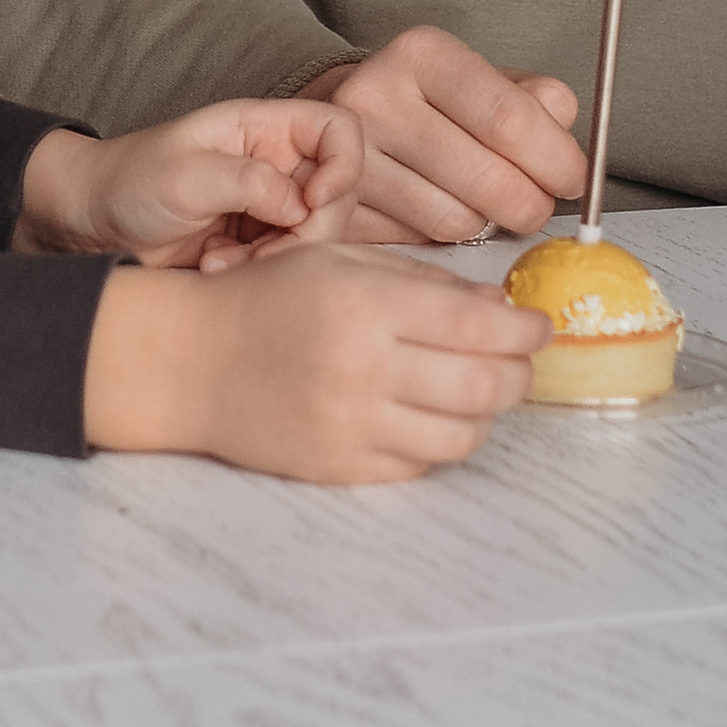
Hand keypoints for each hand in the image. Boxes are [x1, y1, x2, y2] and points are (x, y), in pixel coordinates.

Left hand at [17, 102, 361, 267]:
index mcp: (263, 128)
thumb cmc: (128, 183)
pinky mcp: (257, 244)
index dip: (343, 166)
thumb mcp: (184, 177)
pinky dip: (259, 274)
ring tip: (219, 263)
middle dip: (306, 233)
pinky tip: (215, 269)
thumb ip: (248, 182)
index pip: (339, 130)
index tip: (312, 202)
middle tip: (260, 254)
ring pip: (315, 237)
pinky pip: (287, 263)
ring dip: (278, 260)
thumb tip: (304, 204)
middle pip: (337, 196)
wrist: (89, 225)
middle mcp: (275, 163)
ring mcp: (268, 206)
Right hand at [83, 247, 543, 482]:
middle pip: (487, 385)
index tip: (538, 325)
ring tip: (477, 388)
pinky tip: (429, 413)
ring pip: (464, 435)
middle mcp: (364, 368)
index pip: (481, 324)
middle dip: (519, 373)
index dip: (526, 329)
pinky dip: (441, 440)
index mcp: (365, 304)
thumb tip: (498, 305)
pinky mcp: (342, 468)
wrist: (188, 363)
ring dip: (486, 412)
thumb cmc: (263, 300)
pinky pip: (422, 463)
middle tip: (519, 360)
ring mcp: (353, 426)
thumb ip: (420, 280)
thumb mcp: (338, 259)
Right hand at [299, 30, 584, 242]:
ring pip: (456, 221)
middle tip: (538, 203)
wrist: (347, 115)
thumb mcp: (484, 79)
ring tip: (485, 203)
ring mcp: (352, 155)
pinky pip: (419, 243)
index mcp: (423, 54)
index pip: (511, 119)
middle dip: (532, 205)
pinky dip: (445, 238)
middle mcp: (376, 96)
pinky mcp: (341, 203)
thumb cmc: (431, 101)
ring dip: (488, 224)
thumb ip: (535, 101)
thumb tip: (564, 139)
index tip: (573, 178)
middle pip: (488, 180)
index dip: (557, 160)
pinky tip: (444, 209)